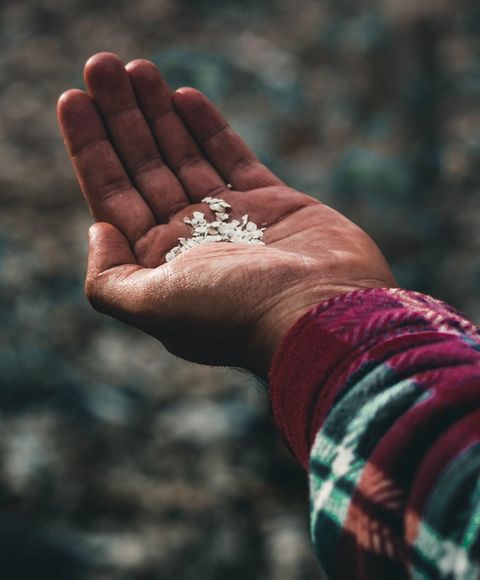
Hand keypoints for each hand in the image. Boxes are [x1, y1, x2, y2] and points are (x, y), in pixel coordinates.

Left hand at [57, 52, 395, 379]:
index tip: (73, 99)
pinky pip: (232, 157)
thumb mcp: (154, 307)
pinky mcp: (272, 203)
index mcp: (159, 265)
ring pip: (186, 155)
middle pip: (146, 168)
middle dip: (123, 119)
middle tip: (103, 65)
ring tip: (139, 69)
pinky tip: (184, 96)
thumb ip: (109, 279)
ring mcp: (232, 220)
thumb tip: (97, 230)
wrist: (322, 312)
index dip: (91, 149)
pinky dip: (208, 127)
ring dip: (160, 113)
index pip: (113, 197)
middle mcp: (191, 241)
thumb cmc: (237, 313)